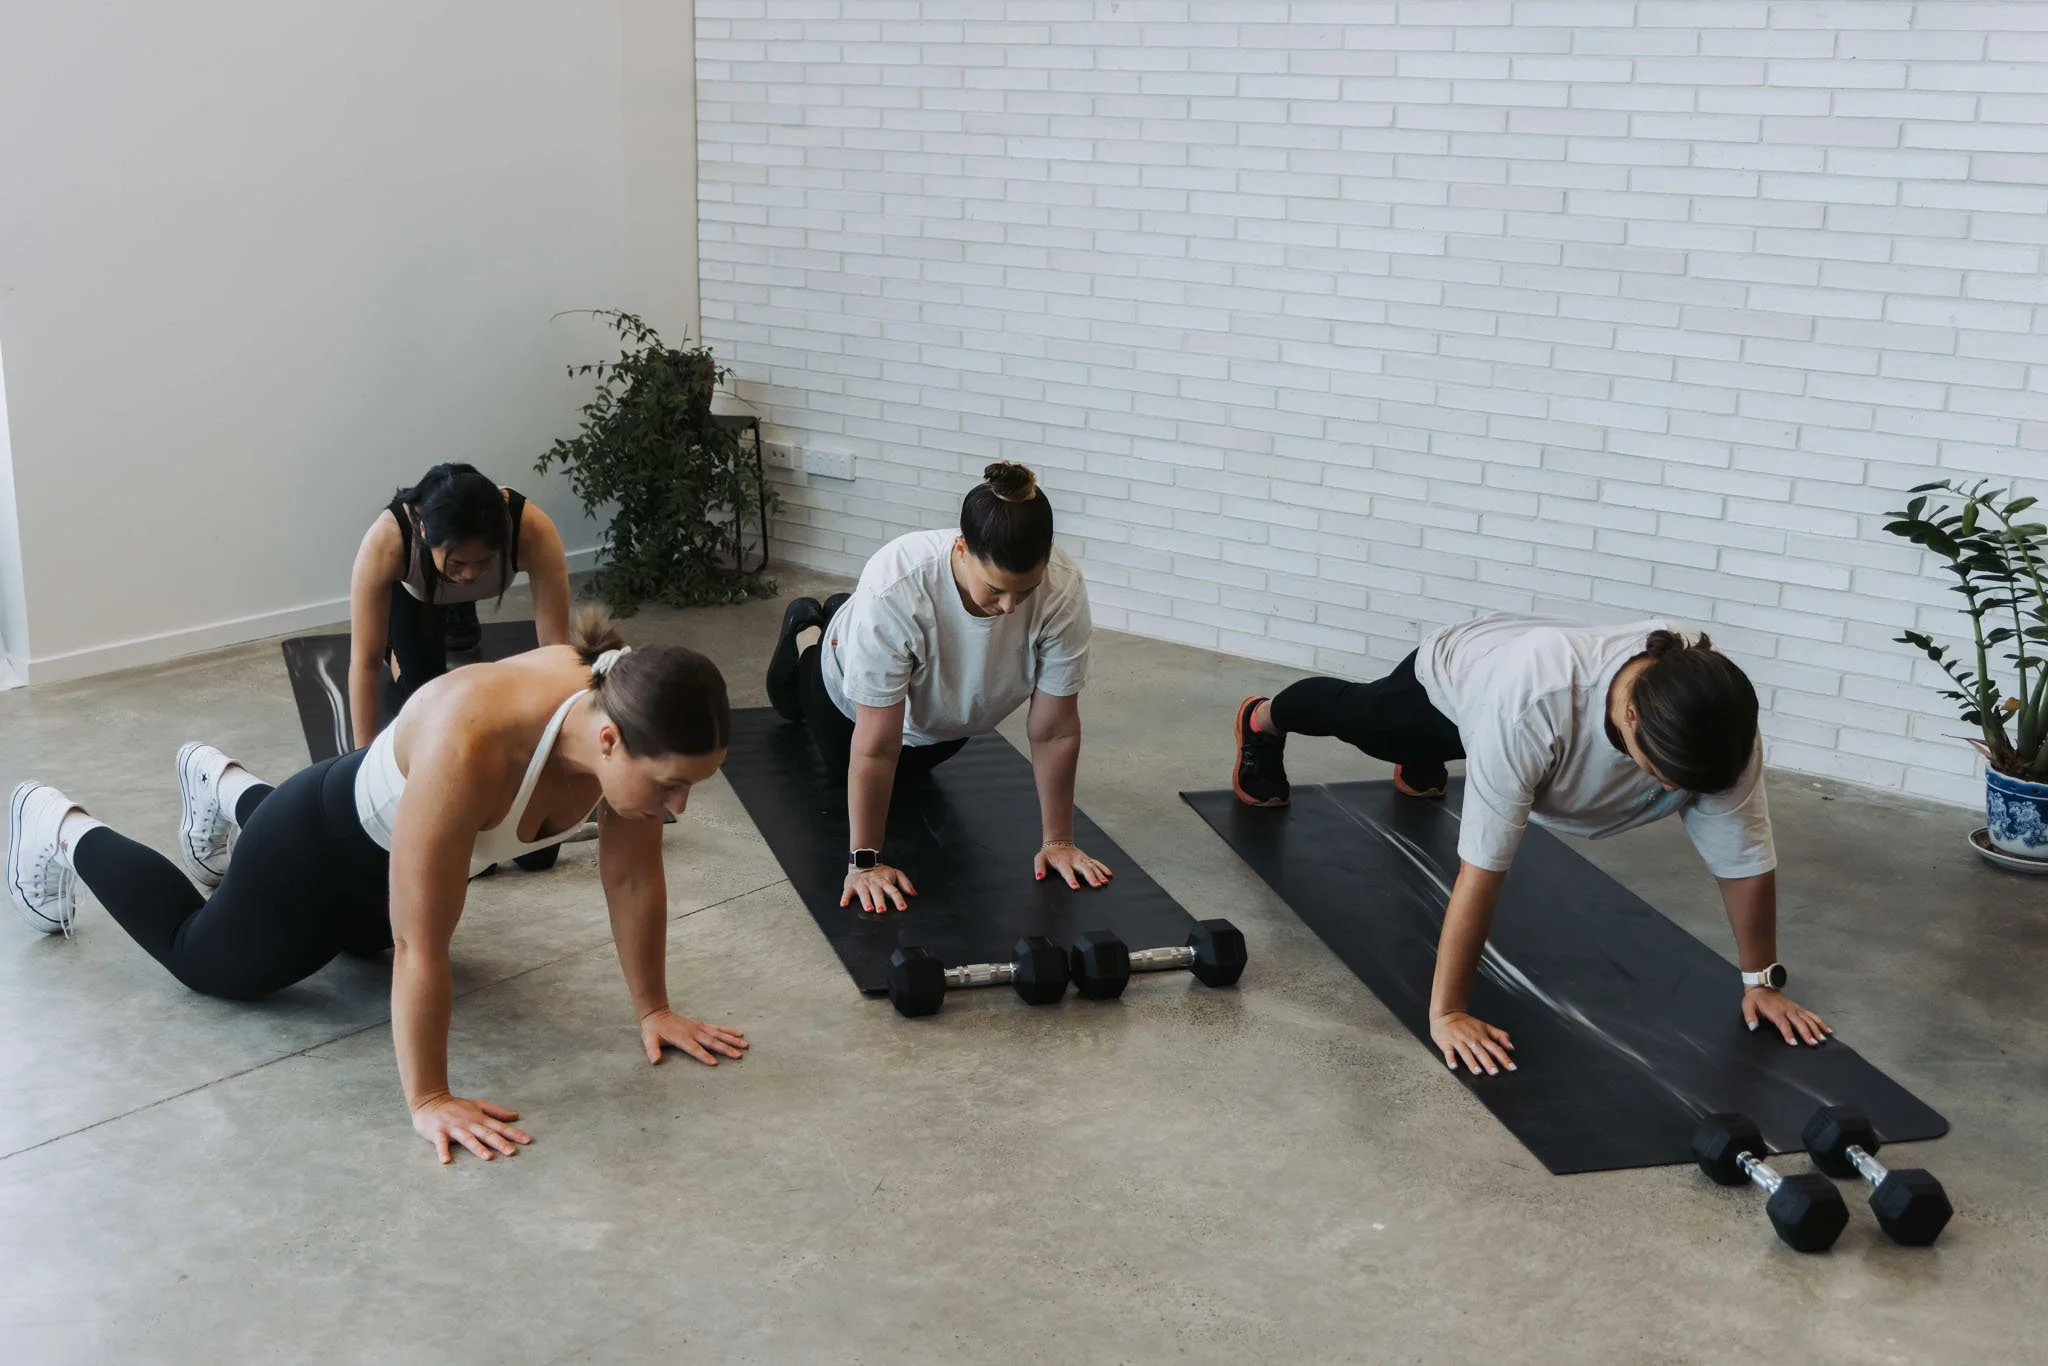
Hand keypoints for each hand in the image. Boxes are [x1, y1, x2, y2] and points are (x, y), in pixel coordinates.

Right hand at [410, 1092, 532, 1164]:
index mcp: (479, 1118)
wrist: (429, 1101)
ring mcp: (454, 1128)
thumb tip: (516, 1116)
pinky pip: (441, 1143)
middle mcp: (469, 1123)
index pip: (500, 1127)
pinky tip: (446, 1160)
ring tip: (488, 1157)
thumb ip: (497, 1112)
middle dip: (500, 1143)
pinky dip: (443, 1151)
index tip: (527, 1141)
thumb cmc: (456, 1106)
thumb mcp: (478, 1105)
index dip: (514, 1133)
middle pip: (486, 1134)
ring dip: (478, 1148)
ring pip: (468, 1139)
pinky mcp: (438, 1133)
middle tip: (512, 1152)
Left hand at [640, 1008, 749, 1066]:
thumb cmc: (653, 1030)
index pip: (695, 1049)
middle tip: (739, 1055)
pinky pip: (717, 1028)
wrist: (657, 1014)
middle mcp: (693, 1032)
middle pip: (712, 1042)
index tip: (715, 1063)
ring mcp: (699, 1028)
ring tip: (745, 1045)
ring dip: (732, 1040)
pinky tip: (739, 1033)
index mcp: (682, 1038)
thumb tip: (656, 1061)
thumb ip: (653, 1051)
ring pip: (719, 1034)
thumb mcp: (649, 1041)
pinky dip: (729, 1030)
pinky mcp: (702, 1025)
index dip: (704, 1056)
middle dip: (726, 1049)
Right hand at [841, 863, 916, 911]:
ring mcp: (862, 885)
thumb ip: (905, 883)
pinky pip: (847, 892)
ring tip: (869, 909)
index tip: (902, 908)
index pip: (893, 891)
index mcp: (885, 883)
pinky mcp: (851, 886)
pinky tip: (844, 904)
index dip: (898, 899)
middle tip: (882, 910)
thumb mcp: (895, 874)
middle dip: (880, 902)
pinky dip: (845, 898)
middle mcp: (874, 884)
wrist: (863, 861)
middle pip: (878, 893)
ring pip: (864, 894)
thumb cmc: (880, 872)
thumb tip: (914, 893)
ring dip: (866, 901)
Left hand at [1036, 842, 1113, 888]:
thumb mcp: (1040, 858)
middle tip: (1096, 886)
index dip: (1071, 879)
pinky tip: (1109, 874)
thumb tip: (1039, 878)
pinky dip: (1103, 868)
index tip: (1076, 887)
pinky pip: (1096, 863)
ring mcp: (1082, 859)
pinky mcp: (1087, 859)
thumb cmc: (1048, 854)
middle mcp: (1074, 860)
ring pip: (1092, 866)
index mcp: (1062, 862)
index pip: (1067, 872)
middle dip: (1091, 877)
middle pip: (1084, 869)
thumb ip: (1039, 868)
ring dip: (1099, 874)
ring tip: (1104, 882)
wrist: (1058, 842)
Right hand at [1430, 1011, 1516, 1075]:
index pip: (1495, 1048)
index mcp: (1482, 1036)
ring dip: (1471, 1062)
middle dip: (1488, 1062)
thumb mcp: (1485, 1026)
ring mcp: (1458, 1041)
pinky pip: (1448, 1052)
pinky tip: (1454, 1066)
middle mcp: (1471, 1039)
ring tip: (1477, 1071)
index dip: (1504, 1058)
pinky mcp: (1446, 1043)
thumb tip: (1511, 1047)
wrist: (1447, 1014)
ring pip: (1466, 1052)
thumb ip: (1499, 1036)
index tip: (1512, 1067)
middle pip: (1481, 1052)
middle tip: (1494, 1072)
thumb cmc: (1467, 1023)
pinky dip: (1451, 1059)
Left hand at [1744, 987, 1831, 1045]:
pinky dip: (1820, 1022)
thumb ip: (1750, 1017)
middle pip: (1799, 1022)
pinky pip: (1812, 1015)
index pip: (1783, 1024)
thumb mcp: (1748, 1006)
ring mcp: (1795, 1008)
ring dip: (1816, 1029)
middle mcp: (1788, 1010)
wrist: (1763, 986)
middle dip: (1807, 1033)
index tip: (1793, 1043)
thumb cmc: (1755, 999)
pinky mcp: (1799, 1008)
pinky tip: (1828, 1029)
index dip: (1788, 1033)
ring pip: (1808, 1019)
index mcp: (1775, 1011)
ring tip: (1822, 1039)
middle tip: (1813, 1043)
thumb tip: (1753, 1027)